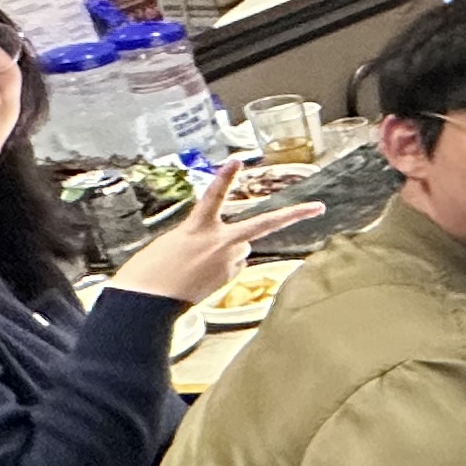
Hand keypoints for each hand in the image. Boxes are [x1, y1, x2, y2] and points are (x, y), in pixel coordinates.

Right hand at [109, 163, 321, 306]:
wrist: (146, 305)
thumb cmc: (149, 272)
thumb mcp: (172, 242)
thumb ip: (201, 236)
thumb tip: (225, 248)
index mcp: (196, 228)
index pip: (213, 196)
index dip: (225, 178)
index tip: (237, 161)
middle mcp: (219, 243)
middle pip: (264, 224)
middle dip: (294, 215)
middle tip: (319, 207)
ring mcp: (228, 261)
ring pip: (239, 247)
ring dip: (226, 250)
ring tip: (193, 265)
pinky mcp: (229, 277)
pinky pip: (231, 265)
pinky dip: (220, 267)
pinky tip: (198, 277)